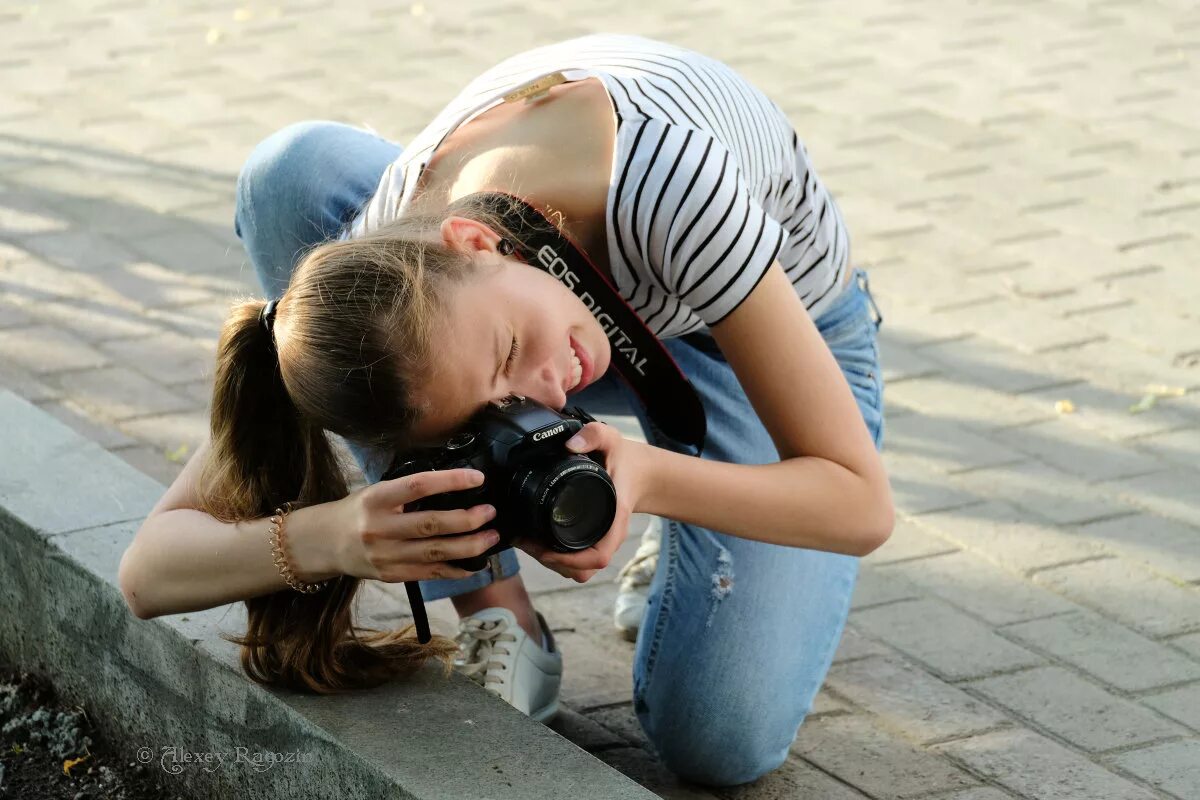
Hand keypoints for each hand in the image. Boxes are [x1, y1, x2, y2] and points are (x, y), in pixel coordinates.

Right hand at [327, 468, 501, 581]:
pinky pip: (430, 573)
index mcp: (376, 499)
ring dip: (470, 546)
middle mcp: (380, 528)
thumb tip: (454, 486)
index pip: (418, 486)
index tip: (477, 478)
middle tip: (490, 512)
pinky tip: (475, 564)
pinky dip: (456, 569)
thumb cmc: (357, 512)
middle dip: (468, 519)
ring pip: (436, 552)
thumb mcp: (376, 492)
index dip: (451, 481)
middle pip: (432, 524)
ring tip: (491, 537)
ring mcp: (386, 555)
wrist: (325, 543)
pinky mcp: (392, 575)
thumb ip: (409, 491)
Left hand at [516, 421, 653, 583]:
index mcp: (614, 519)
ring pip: (577, 571)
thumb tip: (570, 445)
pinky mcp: (592, 541)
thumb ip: (592, 435)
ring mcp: (601, 541)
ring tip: (528, 542)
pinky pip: (576, 563)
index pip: (598, 556)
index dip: (570, 561)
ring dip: (552, 563)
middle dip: (552, 562)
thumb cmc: (624, 460)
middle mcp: (608, 536)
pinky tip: (539, 542)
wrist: (640, 472)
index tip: (544, 550)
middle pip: (581, 570)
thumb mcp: (611, 439)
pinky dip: (557, 560)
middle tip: (526, 541)